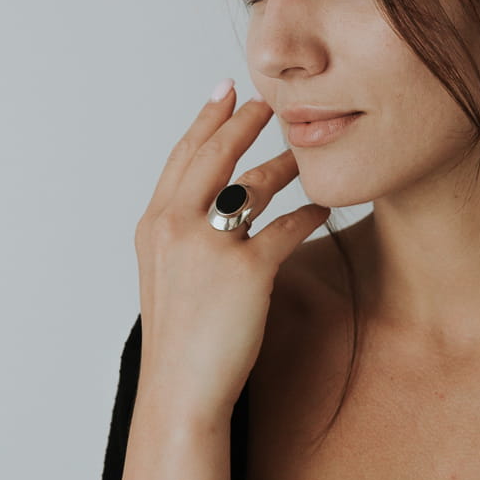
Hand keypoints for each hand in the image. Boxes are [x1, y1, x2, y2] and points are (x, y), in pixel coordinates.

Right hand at [134, 81, 329, 419]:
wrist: (180, 389)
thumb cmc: (180, 336)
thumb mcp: (167, 274)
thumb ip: (185, 234)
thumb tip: (218, 208)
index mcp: (155, 225)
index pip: (183, 158)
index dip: (205, 120)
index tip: (224, 91)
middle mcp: (175, 226)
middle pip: (215, 155)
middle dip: (244, 121)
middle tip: (269, 100)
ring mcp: (210, 246)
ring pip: (254, 185)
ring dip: (284, 164)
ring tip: (305, 152)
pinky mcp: (247, 271)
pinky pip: (288, 226)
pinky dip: (310, 212)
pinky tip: (324, 206)